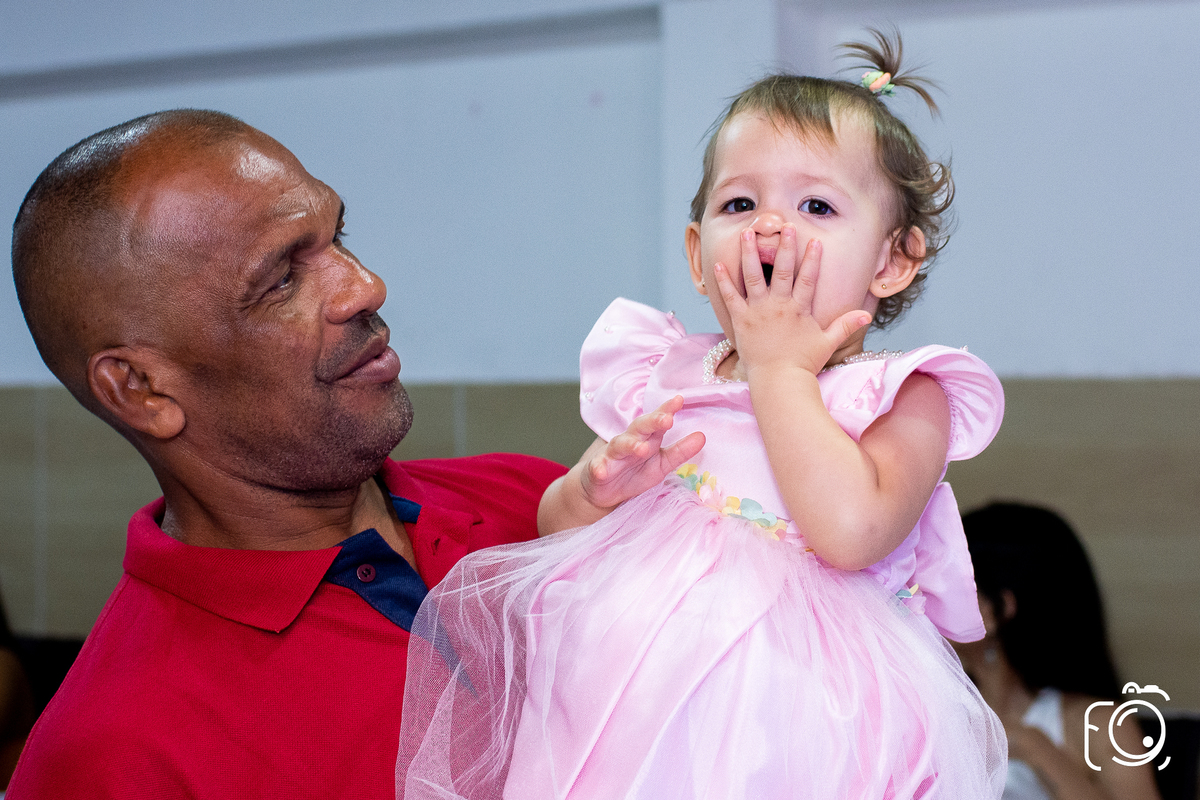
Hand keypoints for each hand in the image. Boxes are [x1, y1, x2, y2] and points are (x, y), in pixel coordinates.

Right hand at [580, 396, 704, 510]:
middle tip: (667, 419)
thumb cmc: (635, 472)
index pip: (658, 420)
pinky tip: (601, 470)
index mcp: (648, 438)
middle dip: (652, 422)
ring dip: (630, 445)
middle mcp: (630, 441)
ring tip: (642, 448)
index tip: (679, 400)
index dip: (667, 409)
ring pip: (620, 445)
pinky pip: (598, 467)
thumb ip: (680, 451)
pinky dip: (599, 468)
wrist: (604, 490)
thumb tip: (702, 436)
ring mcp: (612, 455)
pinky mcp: (598, 469)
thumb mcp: (662, 464)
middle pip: (640, 427)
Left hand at [713, 225, 870, 376]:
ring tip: (747, 233)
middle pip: (783, 270)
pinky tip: (718, 264)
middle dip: (784, 247)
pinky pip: (730, 297)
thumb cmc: (803, 364)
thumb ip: (845, 326)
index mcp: (799, 309)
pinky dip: (724, 281)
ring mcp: (758, 311)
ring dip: (750, 254)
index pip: (808, 279)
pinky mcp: (741, 320)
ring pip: (754, 276)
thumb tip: (866, 315)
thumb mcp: (828, 343)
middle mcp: (779, 305)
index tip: (815, 241)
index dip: (813, 259)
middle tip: (785, 227)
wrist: (778, 381)